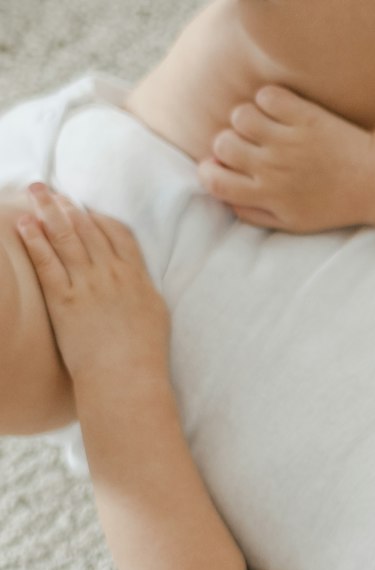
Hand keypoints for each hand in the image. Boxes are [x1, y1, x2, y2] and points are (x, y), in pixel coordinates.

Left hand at [13, 184, 168, 385]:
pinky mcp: (65, 300)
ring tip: (33, 194)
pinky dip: (35, 240)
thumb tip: (133, 280)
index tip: (81, 207)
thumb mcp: (154, 315)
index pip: (117, 235)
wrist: (127, 379)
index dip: (97, 217)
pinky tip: (24, 224)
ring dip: (47, 212)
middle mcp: (113, 275)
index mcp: (138, 278)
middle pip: (87, 229)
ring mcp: (88, 286)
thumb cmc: (144, 356)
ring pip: (66, 239)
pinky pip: (47, 262)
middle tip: (46, 188)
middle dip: (64, 205)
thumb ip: (141, 290)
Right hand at [197, 84, 374, 231]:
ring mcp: (289, 141)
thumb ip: (253, 213)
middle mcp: (273, 168)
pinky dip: (270, 97)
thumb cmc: (332, 204)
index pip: (213, 180)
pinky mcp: (305, 117)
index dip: (210, 170)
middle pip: (222, 143)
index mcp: (267, 195)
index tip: (223, 165)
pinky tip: (282, 109)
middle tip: (250, 144)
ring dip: (249, 117)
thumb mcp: (293, 222)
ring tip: (267, 125)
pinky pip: (267, 96)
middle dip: (230, 142)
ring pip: (241, 116)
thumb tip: (221, 197)